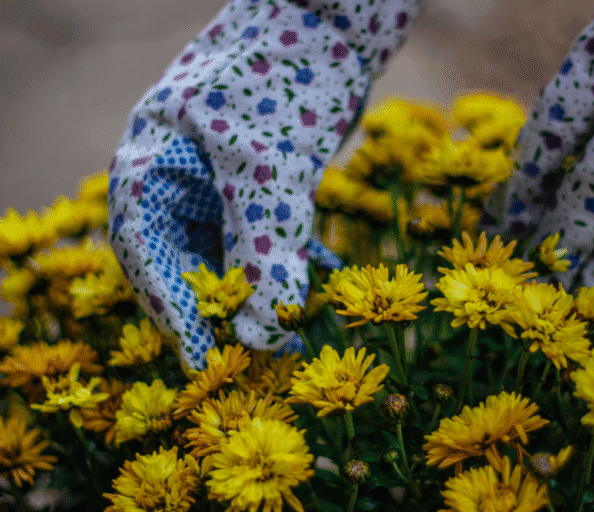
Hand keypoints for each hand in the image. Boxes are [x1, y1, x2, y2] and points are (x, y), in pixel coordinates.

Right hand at [108, 0, 423, 367]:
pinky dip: (289, 257)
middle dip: (226, 308)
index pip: (145, 256)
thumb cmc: (288, 74)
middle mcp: (175, 176)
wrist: (332, 23)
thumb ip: (266, 251)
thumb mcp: (273, 171)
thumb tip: (266, 335)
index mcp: (149, 164)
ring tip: (299, 327)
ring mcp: (215, 178)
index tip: (205, 362)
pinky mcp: (255, 179)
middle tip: (261, 352)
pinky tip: (321, 275)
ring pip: (230, 252)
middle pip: (186, 261)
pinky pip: (262, 233)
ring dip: (264, 287)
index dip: (173, 312)